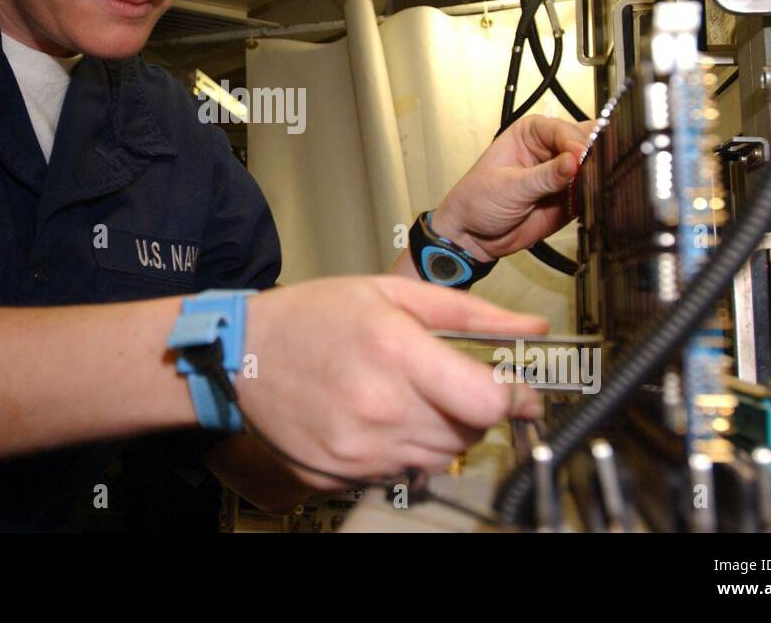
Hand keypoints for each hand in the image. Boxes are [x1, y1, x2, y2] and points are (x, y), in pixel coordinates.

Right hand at [237, 276, 546, 490]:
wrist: (239, 354)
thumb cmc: (310, 317)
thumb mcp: (391, 294)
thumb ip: (470, 315)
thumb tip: (530, 329)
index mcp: (395, 353)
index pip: (487, 402)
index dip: (513, 397)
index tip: (515, 390)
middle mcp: (379, 408)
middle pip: (468, 434)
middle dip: (472, 410)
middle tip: (447, 384)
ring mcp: (358, 449)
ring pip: (439, 459)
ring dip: (439, 433)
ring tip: (405, 398)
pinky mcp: (339, 474)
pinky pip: (398, 473)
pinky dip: (400, 450)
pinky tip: (375, 418)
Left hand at [433, 115, 593, 259]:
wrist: (472, 235)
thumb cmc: (479, 200)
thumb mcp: (510, 186)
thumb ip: (545, 176)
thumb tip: (575, 161)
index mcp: (531, 132)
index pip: (564, 130)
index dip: (575, 143)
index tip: (581, 159)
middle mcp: (551, 148)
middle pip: (586, 144)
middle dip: (594, 157)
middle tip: (597, 172)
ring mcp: (563, 173)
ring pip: (594, 169)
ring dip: (598, 178)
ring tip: (598, 189)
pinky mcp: (571, 197)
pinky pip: (592, 194)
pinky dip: (597, 198)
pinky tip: (597, 202)